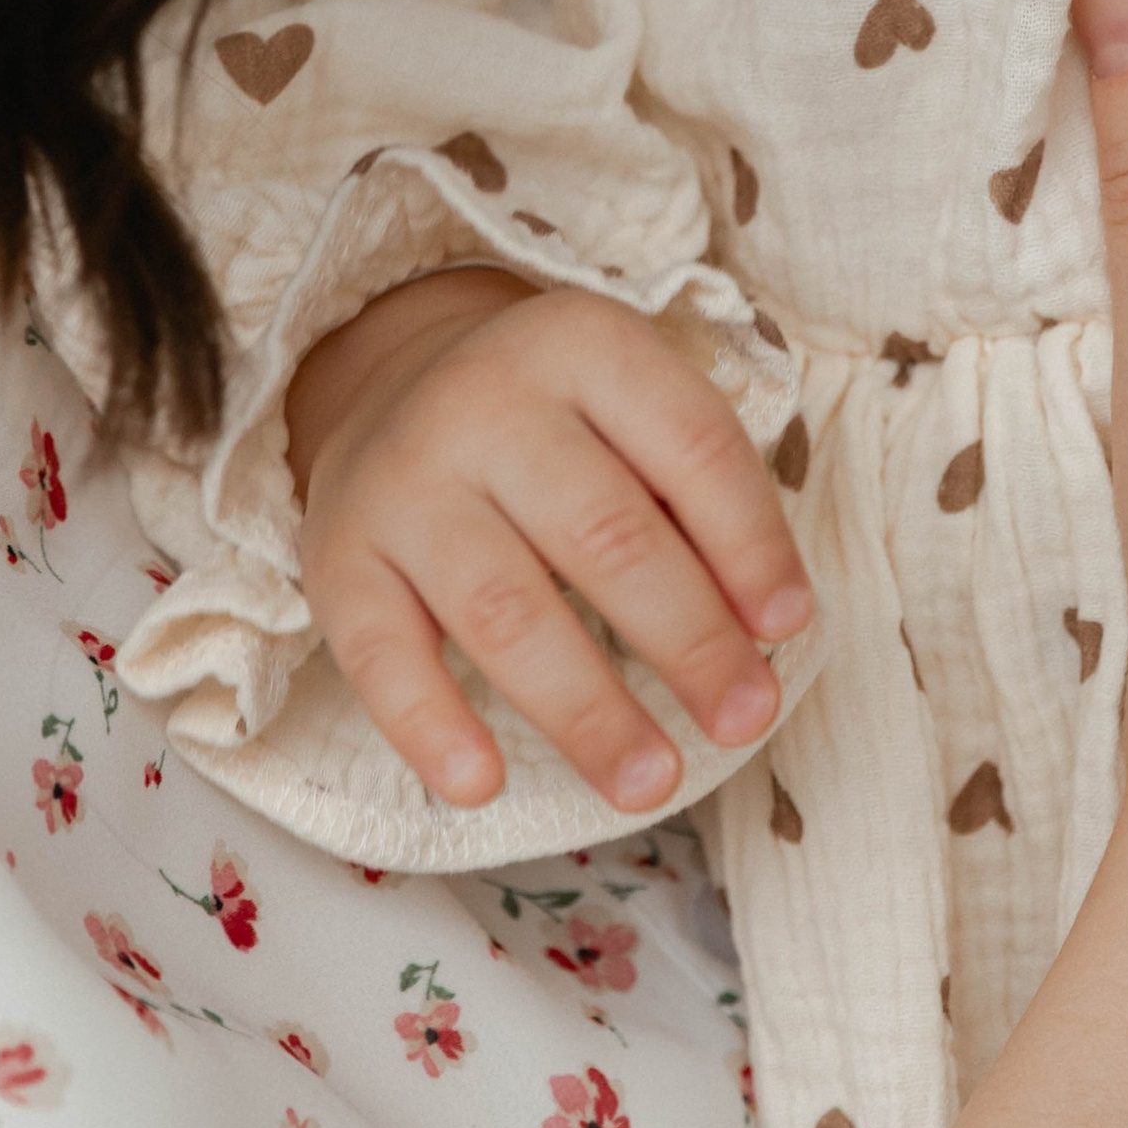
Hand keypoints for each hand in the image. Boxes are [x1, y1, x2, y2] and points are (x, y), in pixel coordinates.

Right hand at [284, 268, 813, 812]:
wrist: (391, 381)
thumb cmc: (554, 420)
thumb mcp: (631, 405)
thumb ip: (700, 492)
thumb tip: (773, 623)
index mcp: (583, 343)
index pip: (692, 447)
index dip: (751, 545)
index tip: (789, 629)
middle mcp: (485, 401)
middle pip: (606, 535)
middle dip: (690, 641)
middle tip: (745, 719)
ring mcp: (404, 481)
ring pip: (507, 609)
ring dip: (588, 710)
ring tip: (651, 782)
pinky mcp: (338, 557)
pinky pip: (381, 655)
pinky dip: (431, 726)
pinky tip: (484, 784)